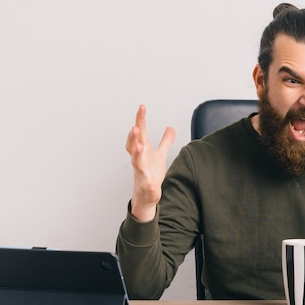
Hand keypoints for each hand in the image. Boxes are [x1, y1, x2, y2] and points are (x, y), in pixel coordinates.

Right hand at [125, 105, 174, 221]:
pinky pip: (148, 187)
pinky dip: (150, 186)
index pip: (141, 134)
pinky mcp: (147, 188)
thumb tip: (170, 128)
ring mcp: (142, 174)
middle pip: (134, 146)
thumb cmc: (151, 173)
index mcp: (143, 152)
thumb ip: (165, 141)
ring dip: (137, 155)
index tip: (141, 107)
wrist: (146, 196)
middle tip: (135, 127)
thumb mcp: (160, 155)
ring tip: (139, 147)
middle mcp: (140, 161)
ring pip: (137, 164)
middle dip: (134, 137)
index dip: (140, 120)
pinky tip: (153, 186)